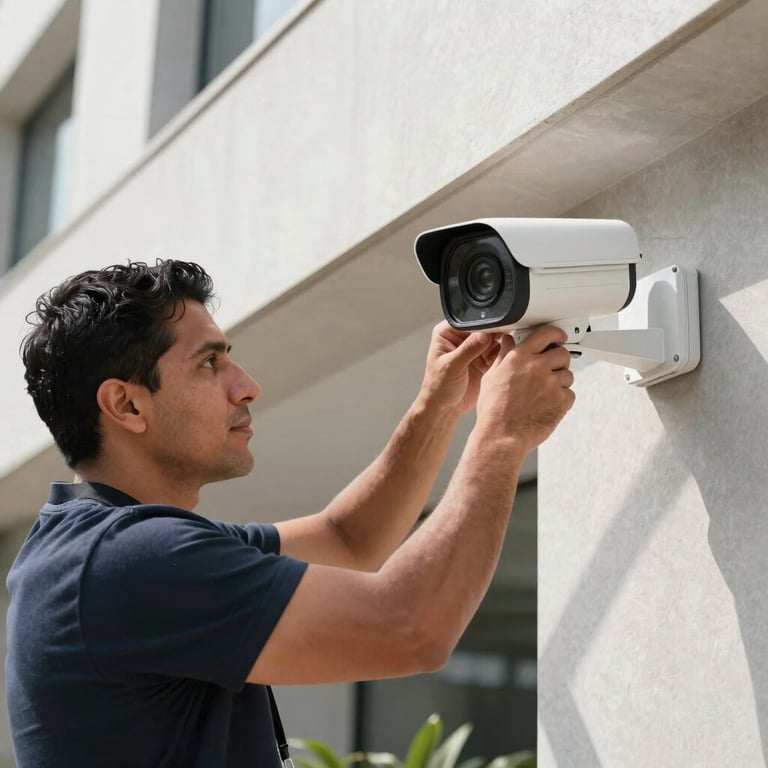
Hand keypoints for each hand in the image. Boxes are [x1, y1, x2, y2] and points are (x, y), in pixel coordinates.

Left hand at [418, 322, 501, 414]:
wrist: (444, 409)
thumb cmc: (438, 388)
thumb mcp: (452, 366)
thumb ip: (468, 349)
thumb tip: (484, 335)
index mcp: (447, 334)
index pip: (468, 322)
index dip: (481, 324)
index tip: (494, 328)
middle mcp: (460, 339)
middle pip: (483, 328)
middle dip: (493, 334)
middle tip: (501, 339)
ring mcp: (473, 349)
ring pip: (493, 339)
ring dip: (498, 345)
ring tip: (498, 354)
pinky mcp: (483, 360)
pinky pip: (497, 352)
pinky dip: (500, 355)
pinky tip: (499, 361)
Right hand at [476, 326, 574, 450]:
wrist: (501, 436)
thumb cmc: (494, 411)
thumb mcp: (491, 378)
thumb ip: (503, 357)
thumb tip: (508, 343)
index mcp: (519, 358)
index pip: (545, 334)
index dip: (556, 334)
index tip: (559, 336)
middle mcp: (537, 367)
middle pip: (562, 353)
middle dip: (559, 360)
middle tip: (551, 370)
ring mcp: (551, 384)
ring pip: (568, 375)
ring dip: (560, 382)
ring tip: (544, 394)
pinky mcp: (561, 401)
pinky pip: (570, 394)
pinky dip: (563, 399)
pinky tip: (548, 405)